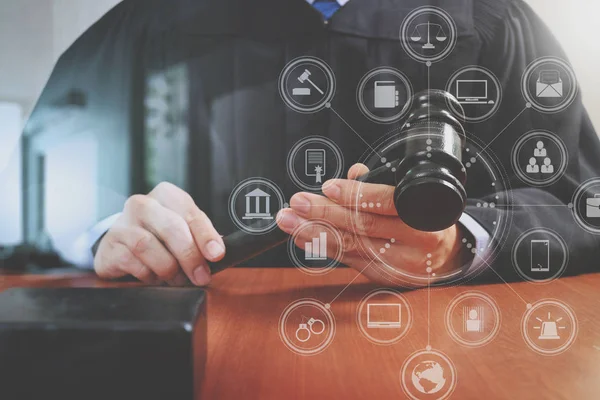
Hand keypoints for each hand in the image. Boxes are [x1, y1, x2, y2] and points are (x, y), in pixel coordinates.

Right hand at [94, 182, 224, 285]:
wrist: (120, 244)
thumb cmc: (158, 236)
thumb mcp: (182, 229)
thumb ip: (199, 236)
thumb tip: (217, 251)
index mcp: (166, 195)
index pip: (190, 213)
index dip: (206, 235)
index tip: (216, 254)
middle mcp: (142, 204)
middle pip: (171, 227)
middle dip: (190, 256)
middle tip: (200, 276)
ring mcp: (122, 223)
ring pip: (148, 245)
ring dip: (167, 268)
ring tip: (177, 279)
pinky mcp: (109, 245)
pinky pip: (131, 261)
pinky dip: (147, 274)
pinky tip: (154, 277)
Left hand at [276, 164, 465, 284]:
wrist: (445, 257)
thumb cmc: (425, 220)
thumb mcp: (413, 196)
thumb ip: (382, 185)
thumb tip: (353, 174)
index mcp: (424, 216)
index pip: (385, 204)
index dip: (355, 195)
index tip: (328, 187)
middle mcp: (413, 243)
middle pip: (362, 227)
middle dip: (324, 214)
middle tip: (297, 204)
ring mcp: (397, 264)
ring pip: (351, 246)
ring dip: (314, 232)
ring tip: (290, 221)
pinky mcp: (382, 277)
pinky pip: (348, 260)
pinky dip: (323, 247)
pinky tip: (303, 237)